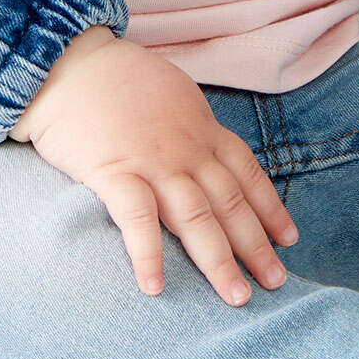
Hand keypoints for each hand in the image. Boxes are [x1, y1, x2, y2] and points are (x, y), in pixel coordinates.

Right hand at [7, 26, 300, 302]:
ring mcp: (153, 160)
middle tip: (277, 283)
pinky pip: (137, 219)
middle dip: (256, 245)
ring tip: (237, 297)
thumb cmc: (114, 78)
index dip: (270, 207)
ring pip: (197, 216)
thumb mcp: (171, 93)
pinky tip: (155, 287)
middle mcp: (187, 148)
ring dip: (219, 260)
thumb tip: (204, 149)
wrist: (68, 61)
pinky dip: (148, 254)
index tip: (289, 238)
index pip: (247, 173)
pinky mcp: (114, 171)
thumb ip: (190, 125)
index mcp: (201, 128)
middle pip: (230, 202)